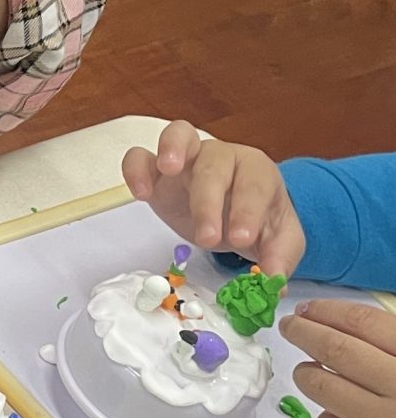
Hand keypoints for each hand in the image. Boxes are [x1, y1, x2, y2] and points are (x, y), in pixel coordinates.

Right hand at [122, 121, 305, 273]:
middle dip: (209, 203)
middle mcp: (223, 157)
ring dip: (172, 148)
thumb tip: (274, 281)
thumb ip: (280, 258)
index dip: (248, 211)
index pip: (254, 184)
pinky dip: (136, 169)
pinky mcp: (156, 170)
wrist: (235, 212)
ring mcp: (188, 158)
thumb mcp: (279, 241)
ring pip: (179, 136)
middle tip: (208, 239)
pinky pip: (140, 156)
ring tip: (167, 170)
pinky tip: (141, 194)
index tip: (241, 239)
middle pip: (215, 165)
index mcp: (257, 171)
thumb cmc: (257, 220)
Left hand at [277, 301, 395, 417]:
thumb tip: (336, 321)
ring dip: (306, 373)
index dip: (329, 312)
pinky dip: (328, 417)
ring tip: (308, 372)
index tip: (308, 309)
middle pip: (336, 349)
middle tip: (290, 327)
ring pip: (321, 386)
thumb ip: (388, 347)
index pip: (365, 323)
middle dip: (304, 333)